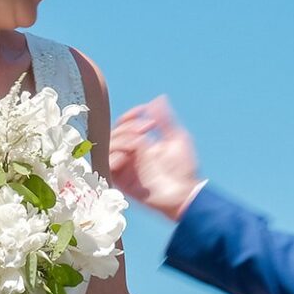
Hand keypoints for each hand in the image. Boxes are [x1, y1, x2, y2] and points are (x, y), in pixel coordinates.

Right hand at [109, 96, 201, 221]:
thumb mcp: (178, 139)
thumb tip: (158, 99)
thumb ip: (166, 120)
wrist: (185, 194)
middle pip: (115, 132)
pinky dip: (117, 153)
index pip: (125, 126)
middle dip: (129, 125)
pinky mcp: (122, 180)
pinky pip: (109, 162)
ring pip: (109, 145)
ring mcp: (126, 167)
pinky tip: (132, 153)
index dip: (130, 116)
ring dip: (124, 137)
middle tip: (147, 127)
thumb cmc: (185, 171)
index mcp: (142, 145)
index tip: (142, 111)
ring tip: (142, 139)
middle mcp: (131, 155)